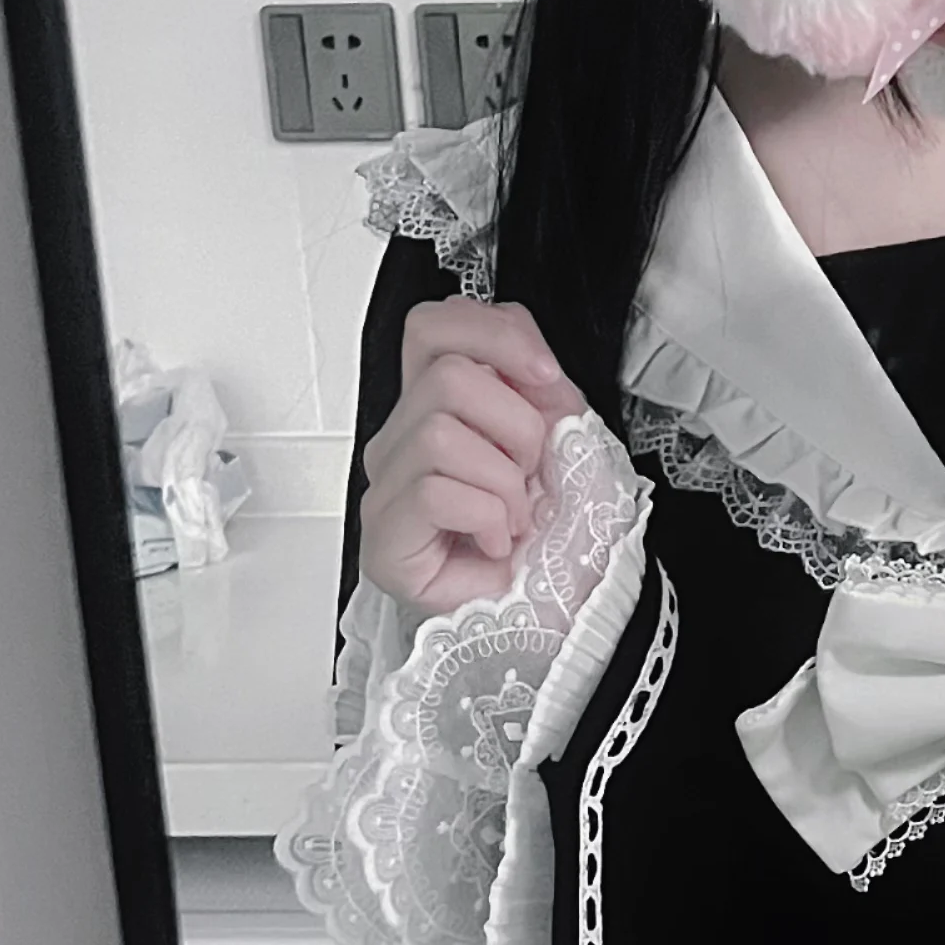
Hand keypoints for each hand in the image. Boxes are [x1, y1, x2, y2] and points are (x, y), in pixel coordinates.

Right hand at [358, 297, 589, 610]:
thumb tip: (536, 374)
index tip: (546, 376)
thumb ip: (543, 396)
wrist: (553, 617)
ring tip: (515, 517)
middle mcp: (402, 440)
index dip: (493, 333)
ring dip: (504, 479)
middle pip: (448, 374)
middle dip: (516, 423)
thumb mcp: (560, 446)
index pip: (433, 327)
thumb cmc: (549, 539)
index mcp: (438, 407)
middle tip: (531, 477)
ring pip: (440, 431)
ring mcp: (388, 487)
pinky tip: (497, 543)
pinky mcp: (384, 538)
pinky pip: (435, 490)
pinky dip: (487, 516)